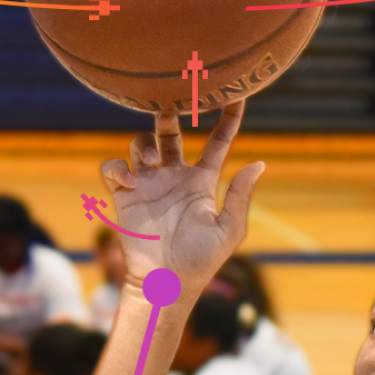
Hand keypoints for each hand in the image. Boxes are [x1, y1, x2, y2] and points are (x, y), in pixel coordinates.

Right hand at [100, 103, 263, 297]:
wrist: (166, 282)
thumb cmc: (201, 261)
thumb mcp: (229, 229)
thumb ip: (240, 196)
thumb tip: (259, 163)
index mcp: (203, 181)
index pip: (217, 142)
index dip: (227, 118)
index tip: (235, 93)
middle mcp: (175, 177)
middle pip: (171, 132)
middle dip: (171, 113)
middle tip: (171, 99)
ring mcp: (149, 184)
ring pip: (141, 144)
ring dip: (143, 143)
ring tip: (150, 161)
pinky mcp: (124, 195)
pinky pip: (115, 167)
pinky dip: (118, 167)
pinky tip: (130, 181)